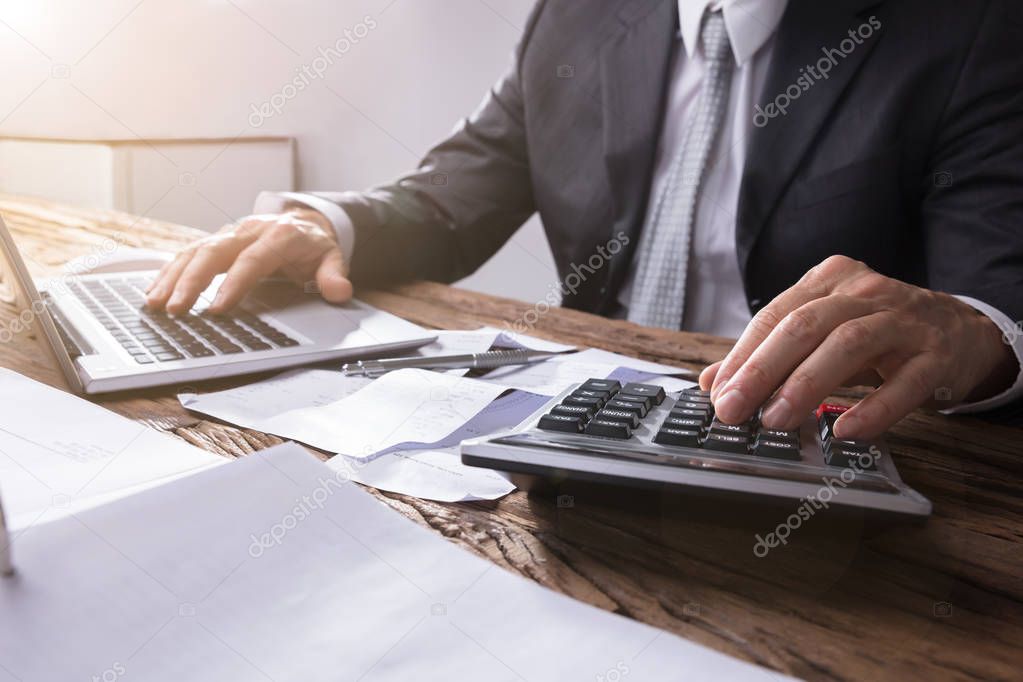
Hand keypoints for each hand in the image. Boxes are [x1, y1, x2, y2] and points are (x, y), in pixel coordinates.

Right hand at [145, 208, 351, 314]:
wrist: (306, 222)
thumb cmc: (315, 246)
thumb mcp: (333, 258)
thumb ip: (334, 275)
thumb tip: (340, 292)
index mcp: (279, 235)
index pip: (252, 259)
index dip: (234, 282)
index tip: (217, 307)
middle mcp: (249, 230)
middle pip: (214, 251)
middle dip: (192, 281)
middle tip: (176, 309)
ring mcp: (229, 234)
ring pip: (195, 251)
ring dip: (173, 277)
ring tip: (156, 304)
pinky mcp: (217, 241)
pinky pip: (188, 253)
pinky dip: (169, 271)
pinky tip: (155, 291)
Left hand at [699, 255, 1016, 439]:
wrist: (961, 331)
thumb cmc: (877, 333)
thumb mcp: (822, 334)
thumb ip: (768, 355)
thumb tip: (713, 382)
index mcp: (829, 280)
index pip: (775, 316)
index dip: (742, 357)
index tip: (718, 395)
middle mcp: (865, 291)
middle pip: (805, 325)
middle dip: (762, 370)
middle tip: (734, 410)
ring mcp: (904, 319)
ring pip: (849, 344)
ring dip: (806, 385)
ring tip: (776, 420)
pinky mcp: (937, 354)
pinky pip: (904, 382)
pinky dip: (873, 408)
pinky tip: (845, 432)